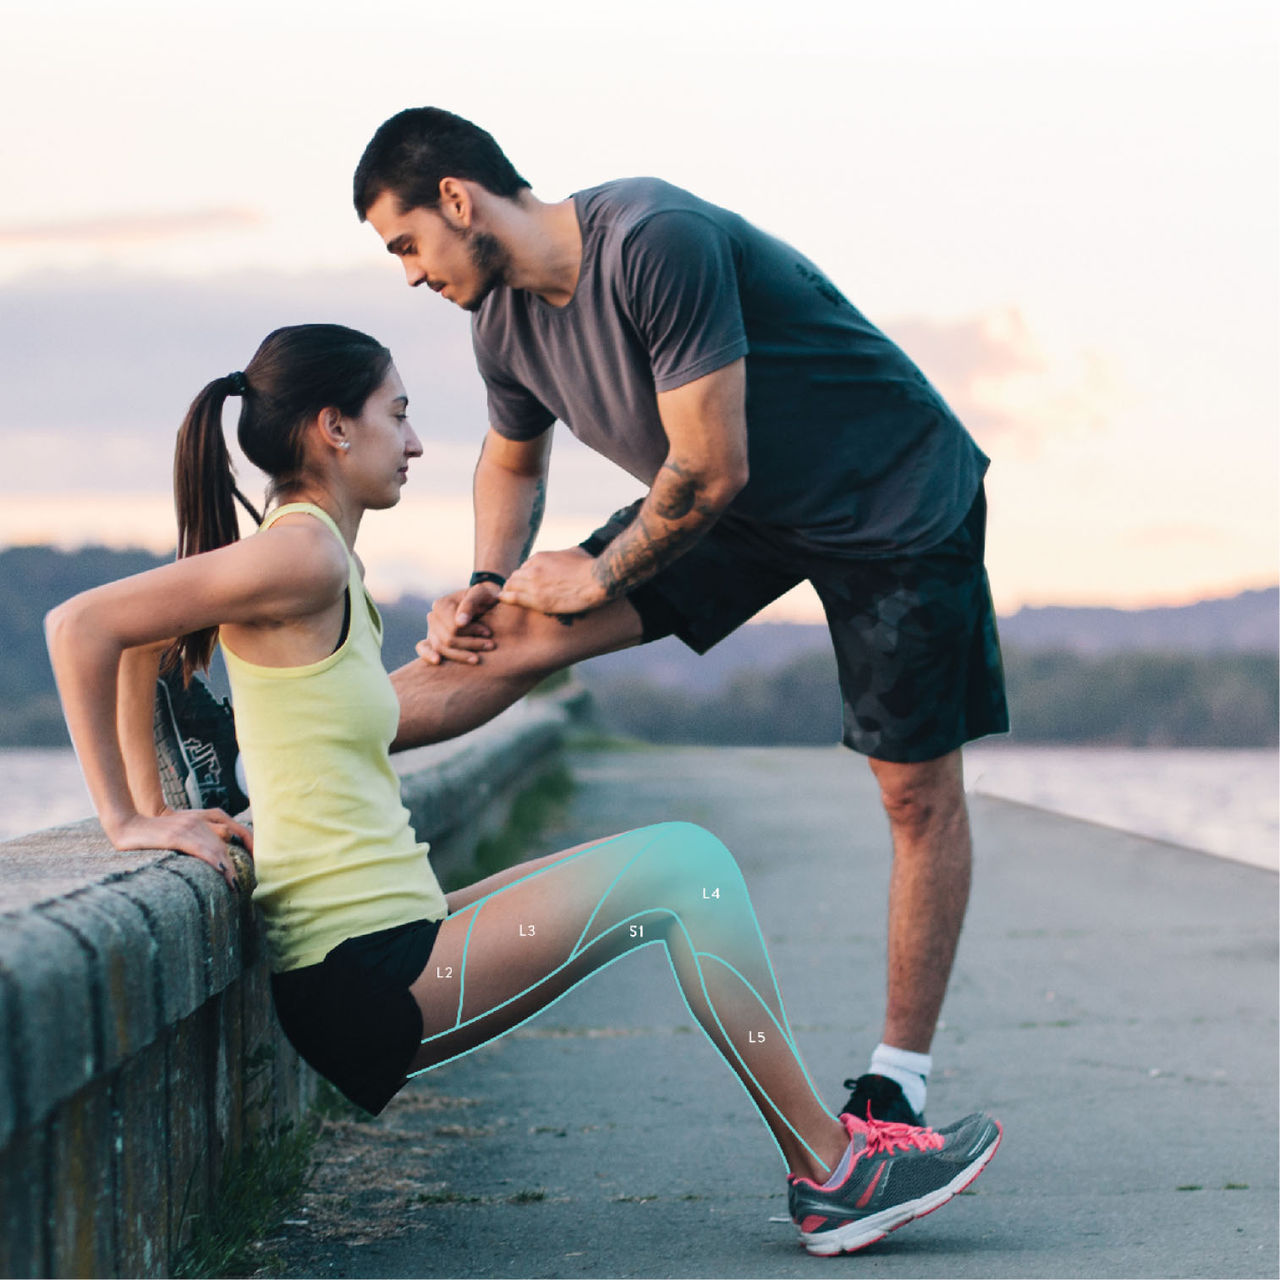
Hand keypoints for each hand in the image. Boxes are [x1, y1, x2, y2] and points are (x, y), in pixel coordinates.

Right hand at [108, 809, 253, 889]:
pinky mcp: (177, 836)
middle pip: (230, 840)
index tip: (257, 860)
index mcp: (207, 815)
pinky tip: (222, 874)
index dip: (250, 843)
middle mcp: (201, 819)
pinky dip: (215, 862)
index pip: (236, 828)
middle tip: (245, 881)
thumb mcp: (186, 826)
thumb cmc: (159, 830)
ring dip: (229, 867)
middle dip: (240, 860)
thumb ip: (205, 834)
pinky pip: (202, 850)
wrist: (130, 824)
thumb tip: (223, 853)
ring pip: (218, 847)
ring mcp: (190, 826)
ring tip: (235, 884)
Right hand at [416, 583, 500, 665]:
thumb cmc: (484, 596)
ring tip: (478, 658)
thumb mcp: (481, 593)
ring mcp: (431, 629)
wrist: (484, 602)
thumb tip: (460, 622)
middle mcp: (433, 616)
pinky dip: (428, 655)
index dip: (471, 630)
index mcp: (442, 604)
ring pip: (441, 647)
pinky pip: (423, 648)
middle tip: (490, 645)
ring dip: (460, 655)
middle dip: (470, 643)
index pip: (453, 626)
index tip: (488, 632)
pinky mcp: (432, 641)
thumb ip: (470, 604)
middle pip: (448, 638)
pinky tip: (438, 661)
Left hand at [500, 549, 607, 616]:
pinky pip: (513, 598)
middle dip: (515, 584)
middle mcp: (534, 569)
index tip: (527, 583)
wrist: (596, 581)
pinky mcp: (537, 600)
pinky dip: (506, 599)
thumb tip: (568, 555)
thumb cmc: (590, 567)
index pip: (524, 567)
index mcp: (540, 557)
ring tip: (508, 598)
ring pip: (511, 586)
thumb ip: (564, 554)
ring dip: (510, 591)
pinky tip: (501, 600)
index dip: (525, 576)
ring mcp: (534, 584)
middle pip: (515, 577)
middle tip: (515, 591)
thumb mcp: (574, 552)